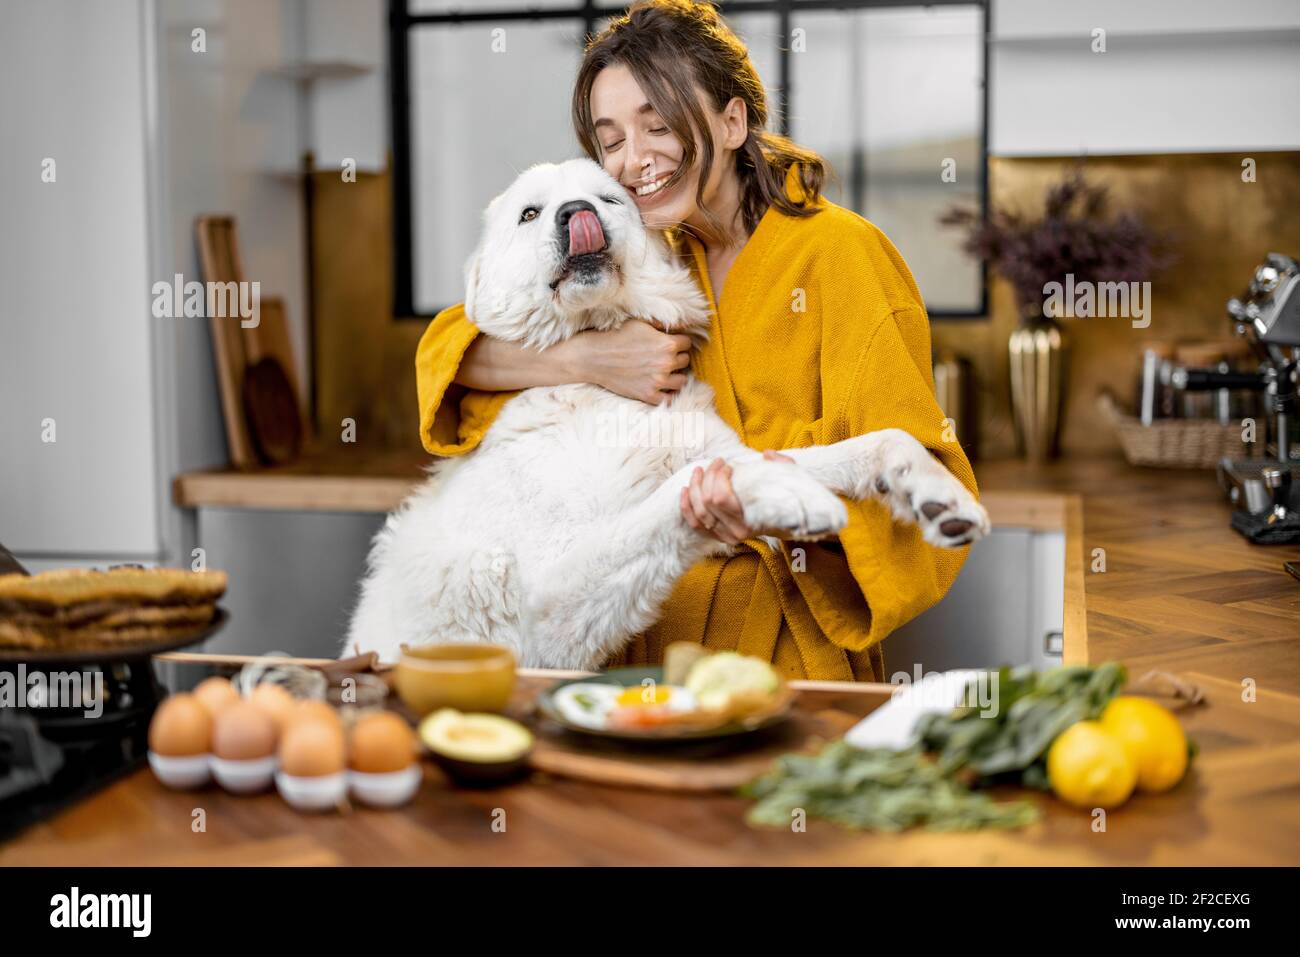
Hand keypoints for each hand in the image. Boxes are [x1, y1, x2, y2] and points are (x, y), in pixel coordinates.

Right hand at [572, 319, 692, 404]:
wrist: (595, 357)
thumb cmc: (616, 336)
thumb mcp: (640, 323)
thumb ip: (663, 324)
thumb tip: (683, 322)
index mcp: (667, 344)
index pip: (687, 343)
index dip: (679, 342)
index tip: (671, 343)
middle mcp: (666, 363)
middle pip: (685, 361)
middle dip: (677, 357)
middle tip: (665, 357)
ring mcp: (658, 381)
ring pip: (682, 381)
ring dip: (676, 376)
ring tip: (666, 372)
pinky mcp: (648, 394)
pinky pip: (670, 399)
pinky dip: (668, 394)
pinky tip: (663, 388)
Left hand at [681, 451, 794, 543]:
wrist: (793, 524)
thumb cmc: (790, 499)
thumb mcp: (791, 479)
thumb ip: (781, 465)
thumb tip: (766, 454)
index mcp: (750, 521)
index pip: (720, 498)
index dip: (718, 476)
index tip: (728, 464)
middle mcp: (736, 533)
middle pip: (707, 502)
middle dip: (707, 477)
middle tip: (716, 462)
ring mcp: (726, 536)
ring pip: (698, 511)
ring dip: (694, 488)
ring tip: (699, 471)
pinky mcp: (719, 537)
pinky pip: (695, 524)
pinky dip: (686, 507)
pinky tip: (684, 490)